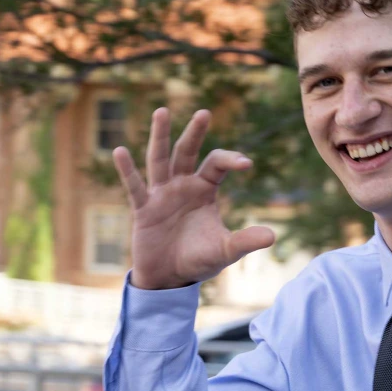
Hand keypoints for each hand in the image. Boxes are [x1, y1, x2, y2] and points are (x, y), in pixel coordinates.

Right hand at [112, 107, 275, 289]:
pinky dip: (127, 170)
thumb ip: (244, 241)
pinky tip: (119, 151)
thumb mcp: (224, 251)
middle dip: (195, 133)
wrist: (170, 279)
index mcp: (204, 189)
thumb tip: (272, 237)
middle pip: (187, 152)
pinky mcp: (143, 208)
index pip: (216, 164)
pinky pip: (134, 186)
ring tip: (162, 111)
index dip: (230, 160)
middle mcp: (182, 185)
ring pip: (159, 160)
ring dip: (160, 137)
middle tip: (205, 113)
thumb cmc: (198, 259)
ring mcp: (161, 194)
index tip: (246, 164)